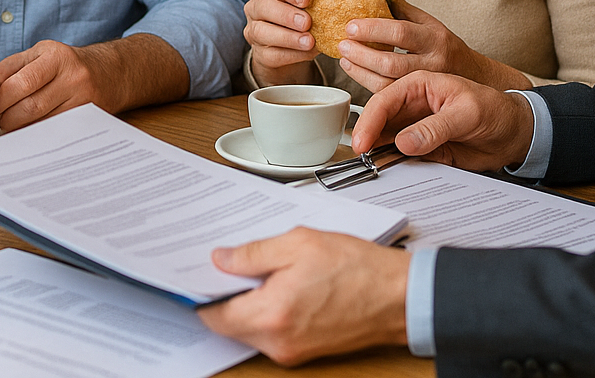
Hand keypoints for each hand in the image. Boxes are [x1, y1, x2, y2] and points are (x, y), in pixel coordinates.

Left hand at [0, 34, 187, 130]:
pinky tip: (30, 131)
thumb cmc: (67, 63)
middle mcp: (74, 77)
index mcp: (56, 57)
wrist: (111, 72)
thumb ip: (12, 67)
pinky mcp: (88, 118)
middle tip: (0, 119)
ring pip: (43, 124)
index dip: (1, 99)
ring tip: (13, 124)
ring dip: (21, 128)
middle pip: (31, 108)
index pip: (21, 83)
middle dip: (8, 118)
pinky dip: (38, 133)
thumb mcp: (41, 52)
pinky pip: (56, 131)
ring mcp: (84, 100)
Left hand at [198, 228, 408, 364]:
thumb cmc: (357, 269)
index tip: (195, 274)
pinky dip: (266, 311)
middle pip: (230, 324)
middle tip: (225, 265)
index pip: (215, 315)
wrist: (399, 297)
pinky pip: (271, 332)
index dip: (201, 293)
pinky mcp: (304, 351)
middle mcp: (278, 342)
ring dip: (247, 303)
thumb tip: (221, 260)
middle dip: (224, 296)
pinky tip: (277, 285)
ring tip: (257, 270)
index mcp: (272, 315)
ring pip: (250, 329)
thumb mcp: (298, 244)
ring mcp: (292, 351)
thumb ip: (253, 253)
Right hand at [243, 0, 323, 86]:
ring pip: (262, 32)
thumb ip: (317, 1)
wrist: (289, 48)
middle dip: (286, 14)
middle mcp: (256, 8)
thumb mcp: (306, 6)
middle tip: (307, 22)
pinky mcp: (260, 54)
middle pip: (264, 7)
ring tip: (309, 41)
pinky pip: (271, 55)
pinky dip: (292, 54)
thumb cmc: (300, 19)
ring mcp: (254, 31)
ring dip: (288, 37)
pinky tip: (308, 52)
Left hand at [337, 0, 531, 92]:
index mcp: (434, 38)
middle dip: (363, 54)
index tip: (351, 26)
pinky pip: (390, 96)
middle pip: (392, 63)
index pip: (400, 32)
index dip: (373, 29)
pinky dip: (368, 84)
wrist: (472, 76)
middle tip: (343, 45)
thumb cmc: (444, 45)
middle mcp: (433, 62)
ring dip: (361, 72)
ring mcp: (427, 84)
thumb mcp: (428, 22)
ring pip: (389, 84)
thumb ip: (401, 7)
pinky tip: (355, 71)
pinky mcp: (420, 101)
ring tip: (345, 59)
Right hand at [350, 70, 535, 171]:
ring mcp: (415, 126)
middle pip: (379, 117)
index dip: (370, 120)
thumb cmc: (496, 111)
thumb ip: (435, 128)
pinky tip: (383, 166)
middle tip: (360, 153)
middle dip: (365, 133)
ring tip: (366, 161)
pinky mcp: (421, 146)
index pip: (385, 100)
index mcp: (419, 85)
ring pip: (384, 136)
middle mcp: (412, 105)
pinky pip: (399, 154)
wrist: (515, 134)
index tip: (362, 141)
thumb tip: (403, 142)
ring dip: (375, 148)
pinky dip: (389, 160)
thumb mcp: (467, 115)